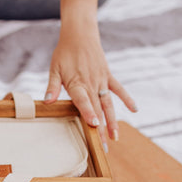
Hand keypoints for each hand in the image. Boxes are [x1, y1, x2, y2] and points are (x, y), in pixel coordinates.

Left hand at [44, 18, 136, 149]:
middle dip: (101, 128)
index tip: (95, 125)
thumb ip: (52, 87)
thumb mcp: (54, 69)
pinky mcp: (108, 76)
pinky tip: (134, 110)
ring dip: (113, 121)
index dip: (88, 112)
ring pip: (108, 103)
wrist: (79, 35)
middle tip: (103, 146)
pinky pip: (119, 89)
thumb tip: (47, 102)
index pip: (83, 101)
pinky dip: (127, 98)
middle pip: (97, 109)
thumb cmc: (64, 53)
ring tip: (115, 137)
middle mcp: (91, 83)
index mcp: (77, 83)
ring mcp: (101, 80)